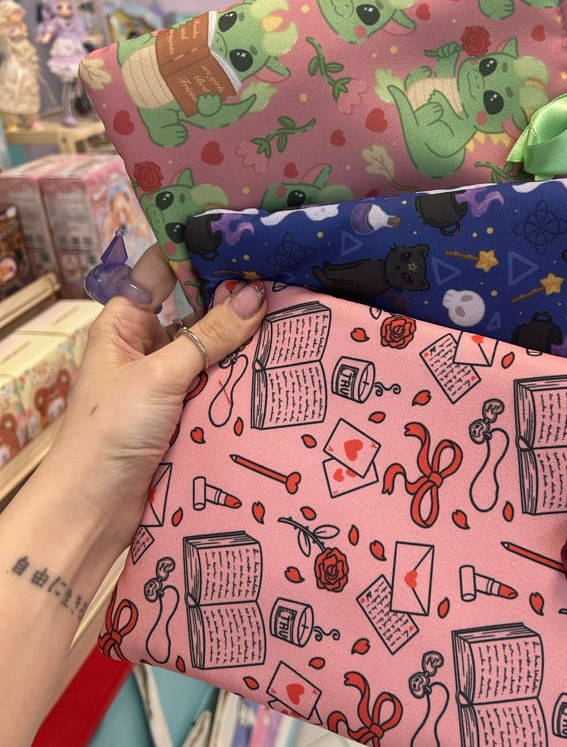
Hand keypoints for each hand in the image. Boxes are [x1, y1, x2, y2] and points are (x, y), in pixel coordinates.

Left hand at [42, 246, 267, 562]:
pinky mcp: (186, 412)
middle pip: (195, 308)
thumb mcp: (160, 375)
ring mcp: (168, 380)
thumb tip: (256, 295)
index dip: (197, 251)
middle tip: (283, 275)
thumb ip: (209, 336)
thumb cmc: (110, 431)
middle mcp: (146, 345)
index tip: (243, 237)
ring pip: (212, 347)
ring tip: (293, 313)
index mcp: (125, 324)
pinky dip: (243, 374)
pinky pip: (220, 382)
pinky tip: (279, 360)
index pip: (161, 271)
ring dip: (243, 338)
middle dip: (232, 295)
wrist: (94, 508)